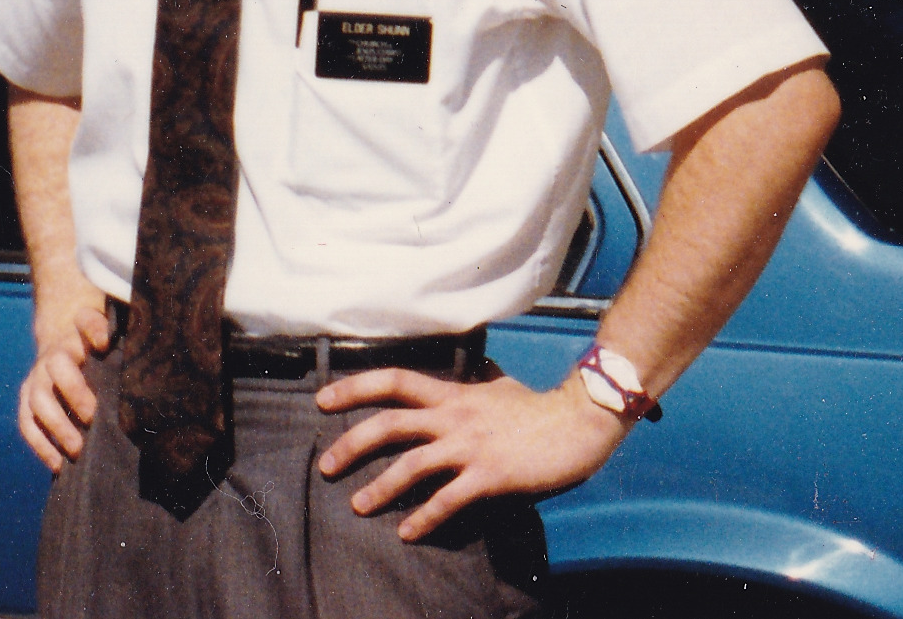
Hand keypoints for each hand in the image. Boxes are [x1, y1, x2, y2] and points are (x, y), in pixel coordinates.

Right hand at [16, 272, 112, 470]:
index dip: (93, 329)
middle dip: (74, 392)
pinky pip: (27, 423)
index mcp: (78, 336)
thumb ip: (122, 340)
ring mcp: (37, 378)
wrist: (63, 348)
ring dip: (57, 426)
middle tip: (93, 418)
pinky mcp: (27, 400)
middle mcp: (53, 355)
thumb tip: (126, 346)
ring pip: (38, 400)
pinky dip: (40, 445)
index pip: (86, 322)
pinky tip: (58, 464)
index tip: (105, 343)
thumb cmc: (97, 351)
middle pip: (57, 366)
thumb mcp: (110, 341)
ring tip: (78, 449)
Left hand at [313, 369, 626, 541]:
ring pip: (412, 465)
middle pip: (389, 424)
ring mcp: (470, 446)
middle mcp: (453, 417)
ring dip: (380, 488)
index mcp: (452, 394)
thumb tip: (477, 369)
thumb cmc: (539, 407)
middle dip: (351, 445)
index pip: (392, 381)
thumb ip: (479, 382)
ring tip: (358, 505)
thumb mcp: (500, 386)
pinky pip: (448, 500)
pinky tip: (408, 533)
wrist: (579, 421)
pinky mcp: (489, 475)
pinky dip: (425, 518)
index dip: (354, 388)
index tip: (322, 400)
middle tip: (325, 466)